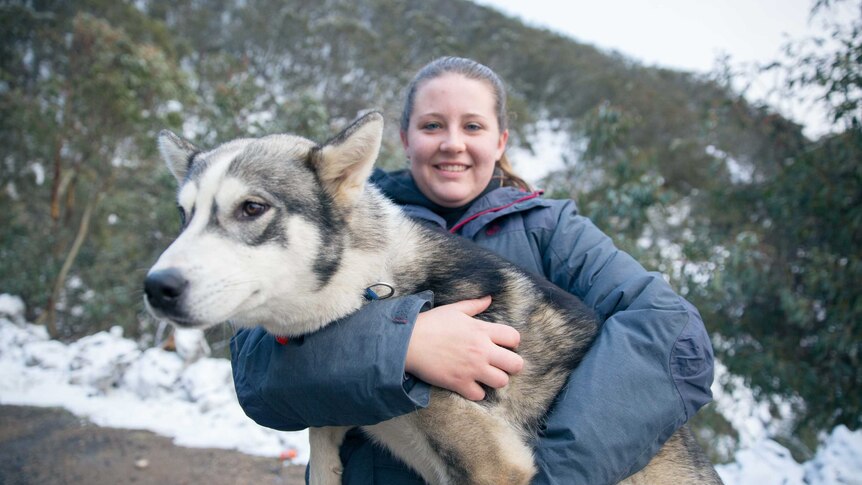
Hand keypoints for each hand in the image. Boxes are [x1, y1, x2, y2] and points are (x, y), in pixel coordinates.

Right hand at [405, 296, 523, 400]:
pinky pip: (480, 395)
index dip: (512, 343)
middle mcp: (481, 350)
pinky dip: (477, 392)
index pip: (514, 338)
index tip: (504, 345)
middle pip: (515, 364)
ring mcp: (471, 369)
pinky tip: (471, 385)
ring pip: (501, 382)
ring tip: (486, 376)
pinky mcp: (459, 383)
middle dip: (511, 365)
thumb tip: (489, 298)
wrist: (408, 342)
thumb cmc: (431, 323)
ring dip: (496, 380)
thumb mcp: (454, 309)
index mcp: (481, 330)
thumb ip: (475, 305)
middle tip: (500, 364)